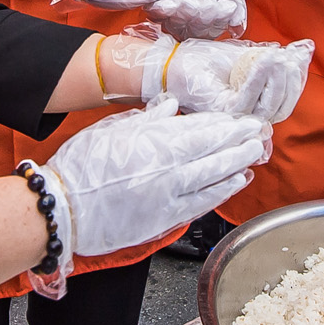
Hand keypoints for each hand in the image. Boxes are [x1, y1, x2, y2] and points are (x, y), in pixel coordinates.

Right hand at [36, 99, 269, 256]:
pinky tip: (237, 181)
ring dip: (239, 162)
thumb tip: (170, 107)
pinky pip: (203, 202)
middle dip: (240, 139)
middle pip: (215, 149)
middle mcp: (168, 166)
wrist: (63, 209)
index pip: (201, 127)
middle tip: (261, 131)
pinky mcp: (166, 218)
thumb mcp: (111, 130)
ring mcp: (170, 193)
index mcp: (154, 140)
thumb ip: (146, 119)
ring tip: (255, 152)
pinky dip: (224, 190)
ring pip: (215, 175)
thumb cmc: (81, 167)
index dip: (227, 122)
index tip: (243, 117)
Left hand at [143, 35, 313, 124]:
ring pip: (266, 106)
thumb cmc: (205, 61)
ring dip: (275, 79)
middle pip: (280, 109)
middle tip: (288, 58)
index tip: (298, 59)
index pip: (285, 102)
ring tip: (277, 57)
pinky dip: (257, 79)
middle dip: (289, 82)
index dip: (296, 82)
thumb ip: (273, 60)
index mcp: (254, 106)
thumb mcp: (246, 57)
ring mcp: (233, 119)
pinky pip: (246, 100)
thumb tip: (303, 52)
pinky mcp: (221, 113)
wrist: (174, 63)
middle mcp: (245, 118)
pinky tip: (263, 61)